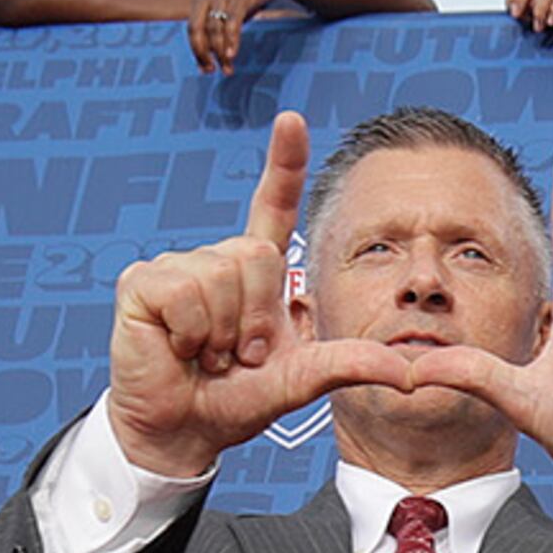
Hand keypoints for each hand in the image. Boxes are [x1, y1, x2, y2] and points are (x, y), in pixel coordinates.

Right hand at [104, 111, 409, 477]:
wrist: (184, 432)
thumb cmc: (237, 401)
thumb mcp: (302, 379)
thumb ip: (350, 364)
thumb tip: (409, 370)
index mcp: (255, 273)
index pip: (274, 207)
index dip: (284, 164)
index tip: (292, 120)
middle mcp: (217, 259)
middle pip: (258, 257)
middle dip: (257, 319)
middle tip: (239, 356)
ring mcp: (178, 267)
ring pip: (223, 276)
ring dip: (224, 333)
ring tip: (209, 355)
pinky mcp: (143, 283)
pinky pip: (186, 292)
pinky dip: (192, 332)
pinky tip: (180, 348)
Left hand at [183, 0, 310, 71]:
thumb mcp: (225, 2)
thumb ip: (217, 21)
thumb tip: (214, 49)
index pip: (192, 30)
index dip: (196, 51)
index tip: (205, 68)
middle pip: (198, 31)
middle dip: (204, 54)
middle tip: (213, 70)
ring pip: (215, 30)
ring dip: (220, 52)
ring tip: (228, 68)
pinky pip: (232, 23)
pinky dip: (231, 40)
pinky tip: (233, 54)